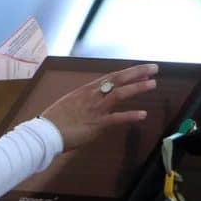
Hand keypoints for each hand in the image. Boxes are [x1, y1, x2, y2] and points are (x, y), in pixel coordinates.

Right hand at [39, 63, 158, 150]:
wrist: (45, 132)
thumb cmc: (56, 119)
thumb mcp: (72, 102)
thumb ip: (86, 99)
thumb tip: (95, 98)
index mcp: (88, 89)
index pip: (112, 77)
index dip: (129, 72)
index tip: (144, 69)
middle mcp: (93, 95)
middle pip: (118, 79)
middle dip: (137, 73)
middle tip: (154, 68)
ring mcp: (95, 108)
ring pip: (119, 94)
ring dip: (137, 88)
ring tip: (152, 84)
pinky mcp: (96, 124)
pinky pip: (116, 118)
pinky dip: (130, 115)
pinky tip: (143, 114)